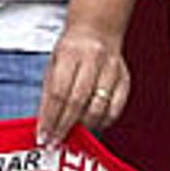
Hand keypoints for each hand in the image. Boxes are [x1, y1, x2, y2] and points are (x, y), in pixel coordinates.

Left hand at [35, 24, 130, 146]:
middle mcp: (92, 60)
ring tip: (73, 135)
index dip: (50, 118)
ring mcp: (111, 70)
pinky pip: (116, 108)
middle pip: (77, 101)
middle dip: (65, 126)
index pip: (58, 93)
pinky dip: (104, 121)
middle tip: (56, 141)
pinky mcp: (125, 79)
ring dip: (84, 127)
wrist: (97, 30)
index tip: (44, 135)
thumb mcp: (53, 64)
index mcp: (69, 54)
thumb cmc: (71, 49)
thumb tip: (44, 123)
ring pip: (98, 107)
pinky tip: (93, 126)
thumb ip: (49, 93)